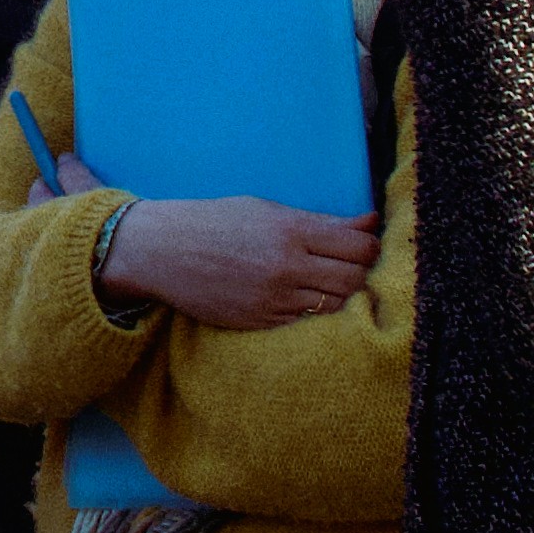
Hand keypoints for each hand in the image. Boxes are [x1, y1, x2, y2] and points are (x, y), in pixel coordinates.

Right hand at [93, 195, 375, 332]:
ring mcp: (273, 299)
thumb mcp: (267, 210)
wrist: (162, 251)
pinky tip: (299, 297)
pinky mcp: (261, 322)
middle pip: (354, 280)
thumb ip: (321, 221)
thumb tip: (370, 222)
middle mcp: (286, 267)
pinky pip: (306, 322)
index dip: (370, 248)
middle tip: (349, 266)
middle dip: (360, 273)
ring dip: (338, 295)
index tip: (364, 246)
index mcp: (290, 231)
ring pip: (334, 306)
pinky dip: (311, 311)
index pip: (359, 248)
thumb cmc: (215, 222)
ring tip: (325, 283)